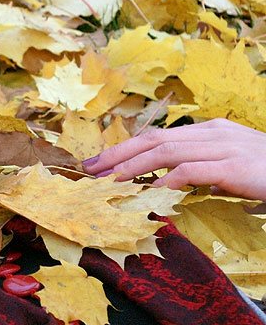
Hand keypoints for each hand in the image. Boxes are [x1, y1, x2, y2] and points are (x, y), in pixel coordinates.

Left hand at [82, 119, 265, 200]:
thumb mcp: (234, 168)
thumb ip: (204, 171)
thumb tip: (170, 184)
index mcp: (211, 131)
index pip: (159, 136)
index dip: (126, 149)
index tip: (101, 163)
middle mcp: (214, 133)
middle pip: (154, 139)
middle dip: (118, 154)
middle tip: (89, 170)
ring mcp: (225, 147)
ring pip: (165, 152)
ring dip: (132, 166)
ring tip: (107, 180)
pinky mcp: (235, 166)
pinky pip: (191, 171)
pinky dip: (165, 181)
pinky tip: (147, 193)